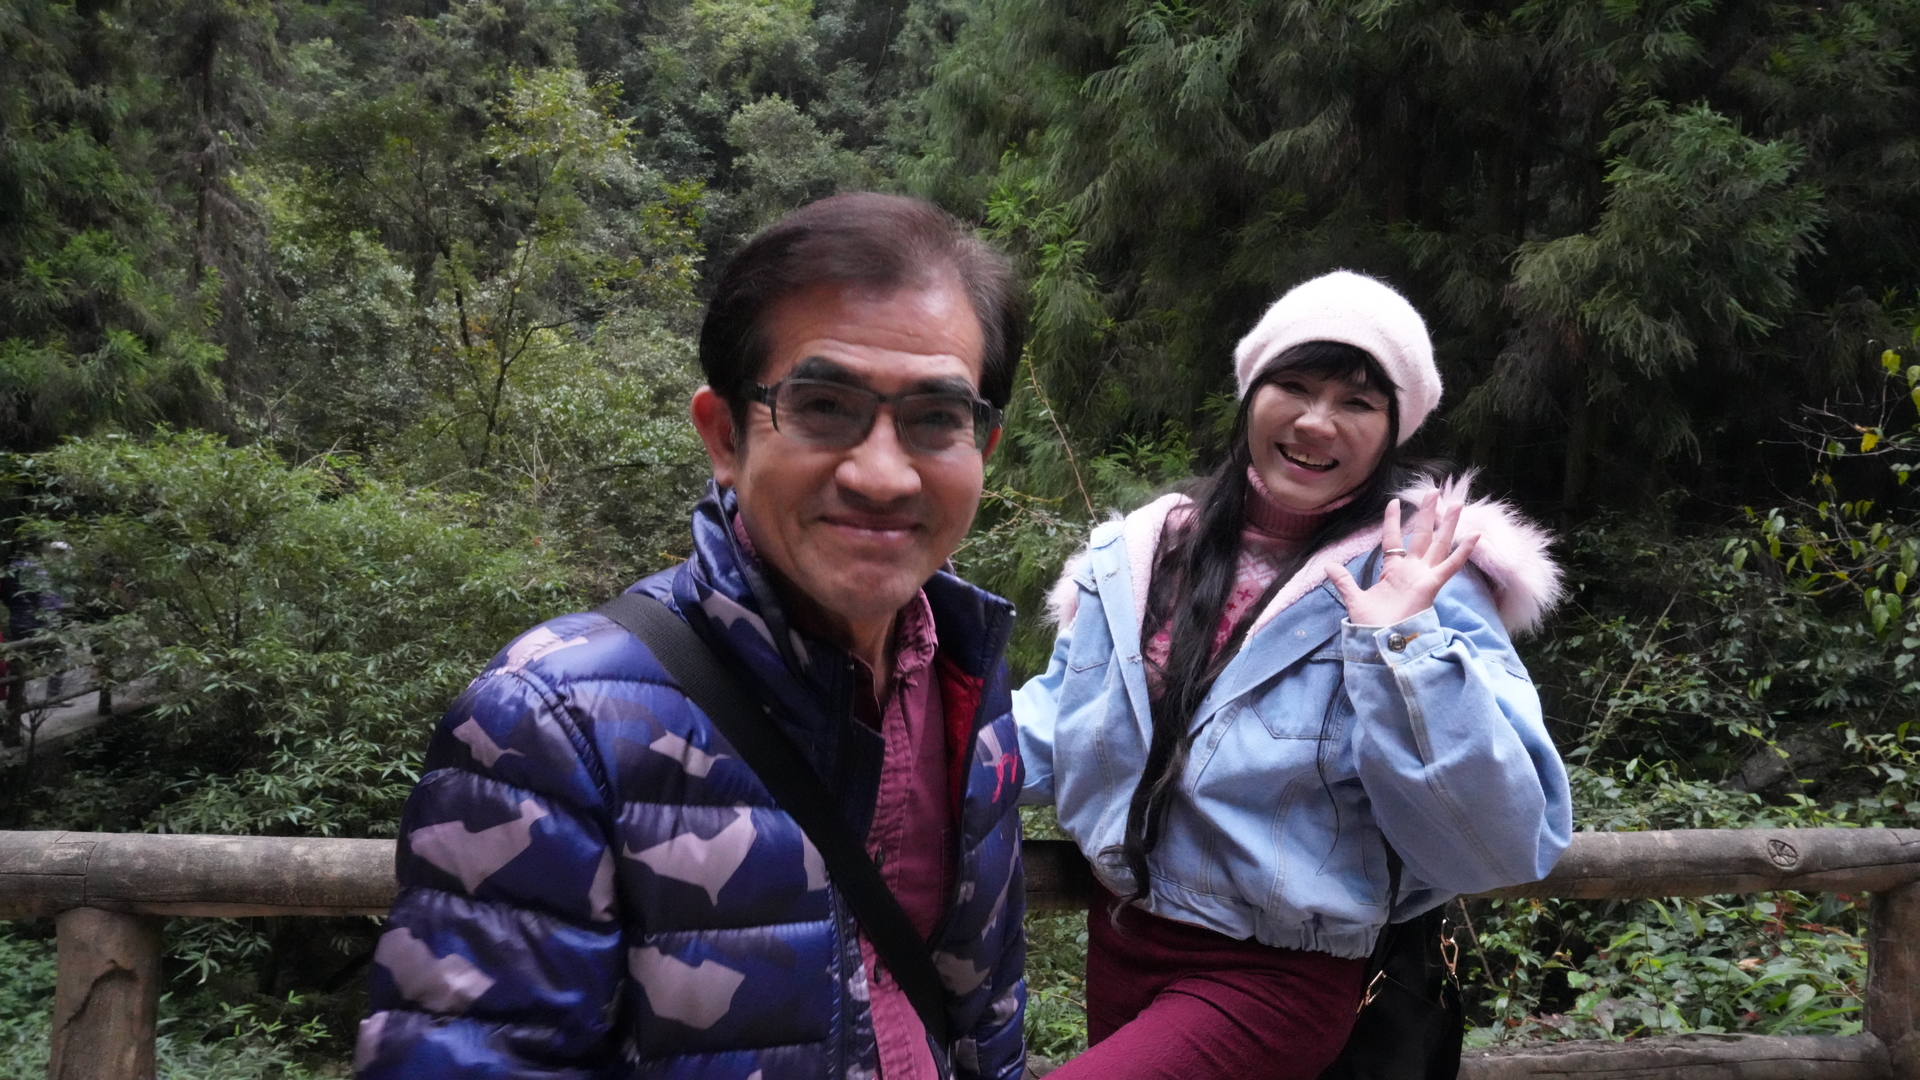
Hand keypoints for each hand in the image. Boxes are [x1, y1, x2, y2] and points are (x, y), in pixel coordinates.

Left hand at [1328, 494, 1479, 626]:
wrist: (1381, 641)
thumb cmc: (1371, 624)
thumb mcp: (1354, 599)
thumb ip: (1344, 581)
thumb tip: (1328, 566)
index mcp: (1393, 571)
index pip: (1394, 539)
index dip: (1394, 521)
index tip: (1394, 501)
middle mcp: (1411, 570)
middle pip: (1422, 535)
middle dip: (1428, 514)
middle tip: (1435, 491)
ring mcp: (1424, 576)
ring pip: (1439, 544)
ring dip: (1447, 525)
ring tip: (1457, 504)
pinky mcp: (1432, 585)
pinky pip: (1450, 566)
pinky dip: (1462, 552)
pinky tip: (1474, 535)